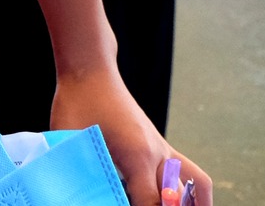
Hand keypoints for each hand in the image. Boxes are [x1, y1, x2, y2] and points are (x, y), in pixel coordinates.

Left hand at [51, 66, 211, 205]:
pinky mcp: (161, 145)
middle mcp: (157, 152)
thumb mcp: (68, 138)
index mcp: (137, 155)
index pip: (151, 202)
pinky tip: (178, 201)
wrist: (91, 72)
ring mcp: (163, 147)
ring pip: (196, 183)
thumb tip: (75, 191)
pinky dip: (191, 191)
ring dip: (194, 202)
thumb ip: (78, 171)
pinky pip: (190, 172)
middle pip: (177, 197)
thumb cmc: (77, 103)